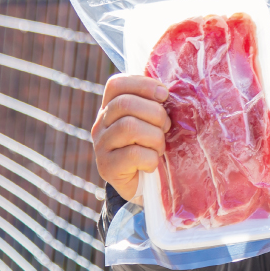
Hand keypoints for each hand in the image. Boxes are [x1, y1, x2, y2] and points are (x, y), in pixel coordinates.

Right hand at [92, 75, 171, 202]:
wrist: (142, 187)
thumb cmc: (151, 147)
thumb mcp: (152, 122)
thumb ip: (154, 104)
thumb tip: (168, 90)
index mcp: (111, 107)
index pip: (116, 84)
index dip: (142, 84)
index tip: (164, 95)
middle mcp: (101, 124)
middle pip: (125, 104)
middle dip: (155, 114)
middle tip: (165, 127)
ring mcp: (101, 145)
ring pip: (129, 127)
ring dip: (154, 137)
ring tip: (159, 148)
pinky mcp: (106, 167)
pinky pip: (134, 154)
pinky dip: (151, 158)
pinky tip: (152, 164)